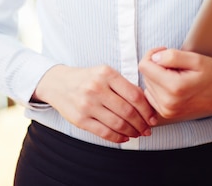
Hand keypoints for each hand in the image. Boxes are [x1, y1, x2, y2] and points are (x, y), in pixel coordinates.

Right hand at [32, 64, 157, 142]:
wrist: (58, 83)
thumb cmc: (87, 79)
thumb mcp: (104, 73)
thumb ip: (123, 85)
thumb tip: (145, 105)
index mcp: (106, 73)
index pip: (134, 95)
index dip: (147, 110)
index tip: (152, 118)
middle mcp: (97, 88)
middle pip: (128, 111)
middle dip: (142, 124)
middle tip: (147, 129)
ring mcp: (87, 104)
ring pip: (118, 124)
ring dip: (132, 132)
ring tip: (137, 133)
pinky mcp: (81, 119)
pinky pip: (104, 132)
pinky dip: (118, 137)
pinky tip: (124, 137)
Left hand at [138, 48, 211, 121]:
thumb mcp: (195, 59)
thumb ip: (172, 56)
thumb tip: (154, 58)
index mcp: (174, 88)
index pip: (144, 66)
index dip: (152, 54)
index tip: (164, 52)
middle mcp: (167, 102)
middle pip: (145, 74)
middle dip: (157, 65)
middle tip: (175, 65)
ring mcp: (166, 110)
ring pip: (147, 83)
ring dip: (158, 76)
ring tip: (176, 75)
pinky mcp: (166, 113)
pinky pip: (150, 93)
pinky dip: (158, 86)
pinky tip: (172, 84)